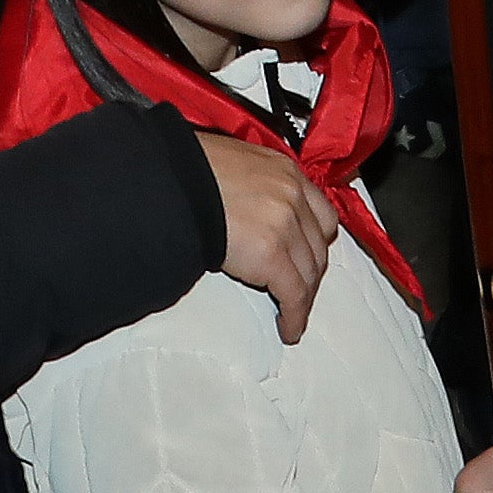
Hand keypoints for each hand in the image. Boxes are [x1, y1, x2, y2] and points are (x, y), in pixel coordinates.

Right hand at [198, 134, 330, 346]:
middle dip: (310, 271)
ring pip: (309, 274)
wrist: (172, 180)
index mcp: (283, 171)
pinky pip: (294, 296)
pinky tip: (288, 328)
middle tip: (299, 288)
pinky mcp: (271, 255)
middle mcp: (292, 196)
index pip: (320, 213)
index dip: (316, 240)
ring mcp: (286, 225)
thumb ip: (250, 185)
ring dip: (302, 298)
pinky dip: (294, 316)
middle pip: (317, 246)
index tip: (310, 255)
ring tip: (292, 313)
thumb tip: (243, 206)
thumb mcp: (229, 165)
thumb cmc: (187, 171)